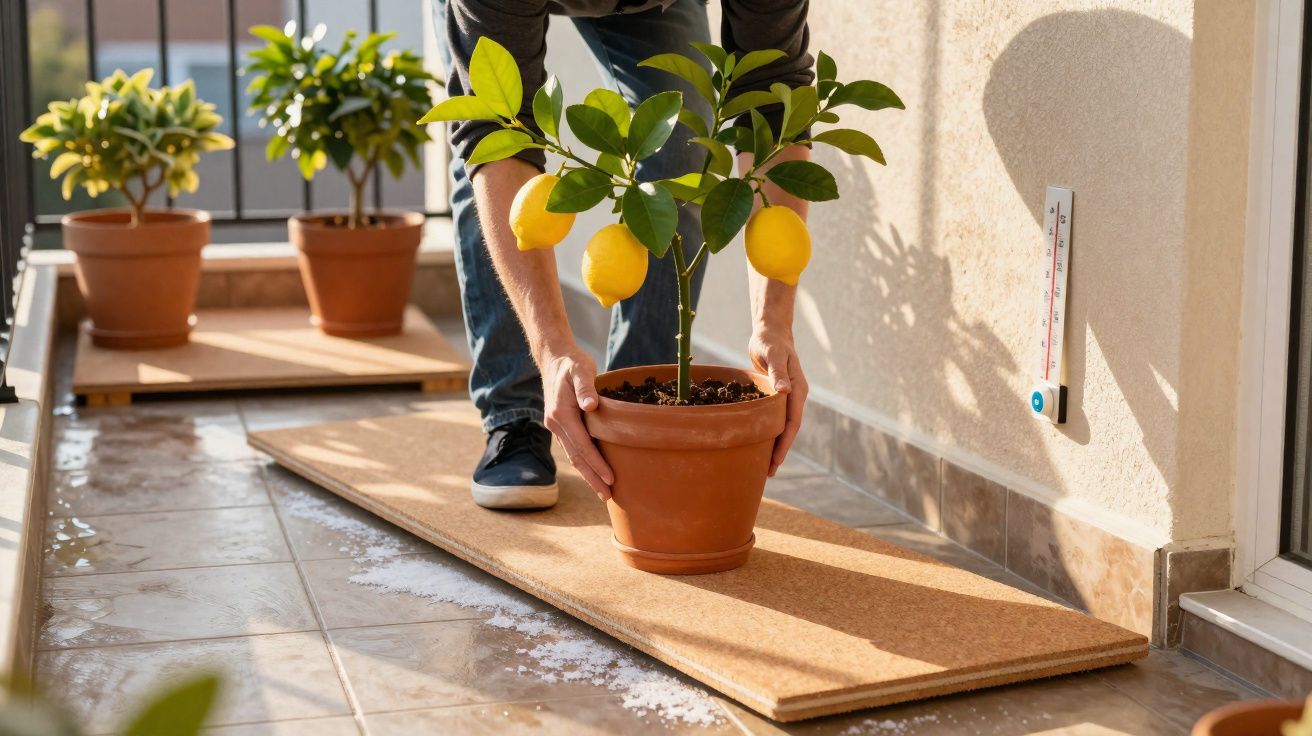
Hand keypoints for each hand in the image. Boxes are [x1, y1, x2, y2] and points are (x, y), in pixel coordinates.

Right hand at [541, 348, 613, 499]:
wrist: (553, 359)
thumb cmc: (572, 363)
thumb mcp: (580, 369)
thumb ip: (585, 387)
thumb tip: (590, 405)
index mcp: (561, 414)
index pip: (582, 445)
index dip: (596, 464)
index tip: (610, 479)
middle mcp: (555, 424)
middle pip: (576, 457)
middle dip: (592, 478)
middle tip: (608, 496)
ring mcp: (555, 426)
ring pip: (573, 456)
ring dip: (587, 474)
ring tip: (603, 491)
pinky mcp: (559, 426)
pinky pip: (572, 448)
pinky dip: (583, 462)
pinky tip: (593, 471)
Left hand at [748, 328, 807, 475]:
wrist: (771, 332)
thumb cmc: (771, 341)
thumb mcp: (773, 355)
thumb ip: (778, 373)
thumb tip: (785, 391)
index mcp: (798, 389)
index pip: (792, 422)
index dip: (784, 442)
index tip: (776, 460)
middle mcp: (795, 396)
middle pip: (789, 429)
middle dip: (780, 450)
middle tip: (768, 471)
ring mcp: (786, 397)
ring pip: (782, 425)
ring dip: (775, 444)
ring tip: (764, 465)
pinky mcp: (776, 396)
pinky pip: (774, 418)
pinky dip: (768, 431)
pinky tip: (758, 442)